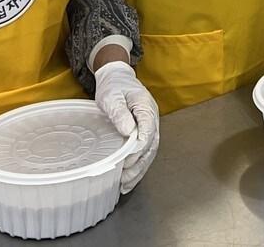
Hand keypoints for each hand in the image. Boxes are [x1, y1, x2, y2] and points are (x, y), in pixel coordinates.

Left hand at [93, 61, 158, 193]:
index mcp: (146, 107)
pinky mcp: (145, 132)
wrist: (118, 78)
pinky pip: (145, 152)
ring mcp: (150, 126)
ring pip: (149, 152)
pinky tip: (128, 179)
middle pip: (151, 146)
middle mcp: (152, 119)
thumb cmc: (114, 86)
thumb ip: (119, 112)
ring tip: (125, 185)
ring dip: (138, 170)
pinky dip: (137, 167)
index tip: (126, 162)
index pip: (148, 131)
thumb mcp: (111, 96)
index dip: (138, 148)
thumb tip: (128, 131)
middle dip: (138, 165)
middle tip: (124, 179)